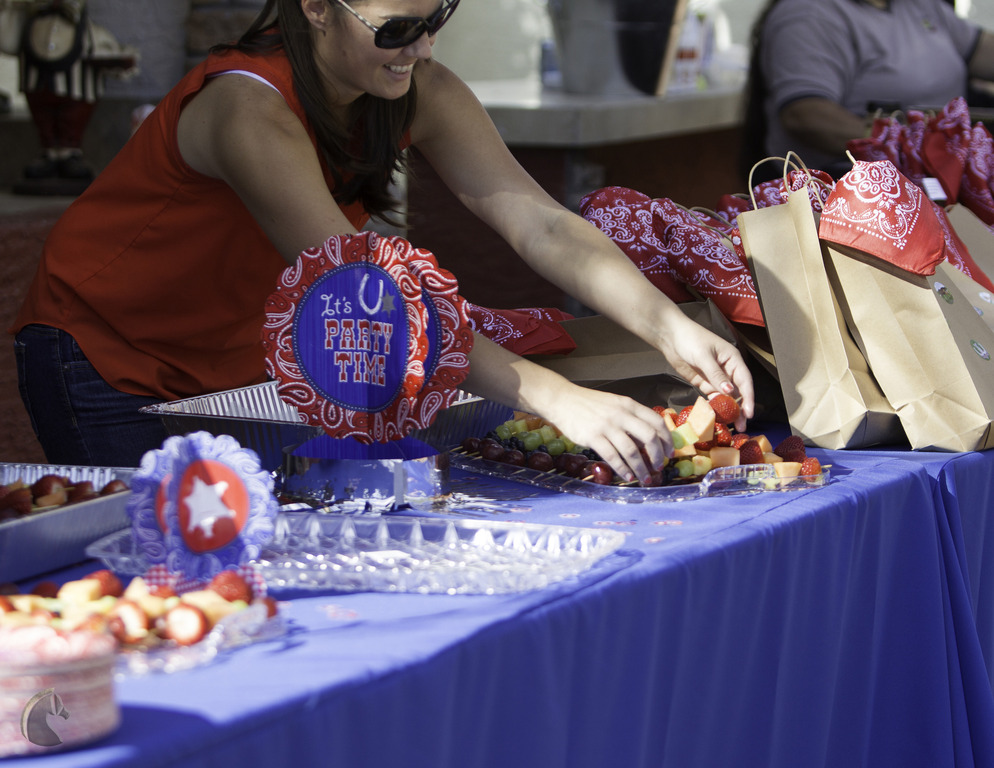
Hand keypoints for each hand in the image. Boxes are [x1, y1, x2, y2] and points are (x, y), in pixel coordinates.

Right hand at [541, 385, 671, 485]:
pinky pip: (613, 456)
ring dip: (641, 468)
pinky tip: (627, 476)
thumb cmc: (589, 404)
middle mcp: (621, 414)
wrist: (562, 399)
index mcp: (629, 404)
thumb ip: (631, 418)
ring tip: (644, 478)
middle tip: (658, 467)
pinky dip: (623, 469)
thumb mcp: (614, 404)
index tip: (669, 453)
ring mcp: (606, 425)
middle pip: (649, 437)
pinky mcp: (592, 437)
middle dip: (658, 456)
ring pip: (632, 451)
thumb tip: (646, 441)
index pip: (657, 422)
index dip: (666, 440)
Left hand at [655, 315, 754, 432]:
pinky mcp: (703, 382)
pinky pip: (712, 396)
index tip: (749, 413)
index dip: (748, 397)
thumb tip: (729, 391)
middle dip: (740, 408)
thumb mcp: (703, 356)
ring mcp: (715, 377)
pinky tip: (715, 416)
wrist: (670, 336)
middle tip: (742, 426)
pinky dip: (714, 406)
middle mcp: (727, 369)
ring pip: (725, 396)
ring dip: (727, 410)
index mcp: (732, 359)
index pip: (745, 381)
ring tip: (729, 425)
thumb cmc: (690, 339)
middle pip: (738, 391)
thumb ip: (715, 374)